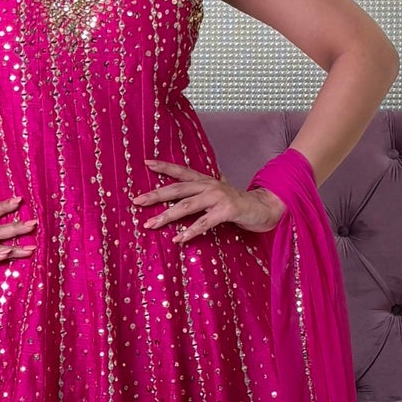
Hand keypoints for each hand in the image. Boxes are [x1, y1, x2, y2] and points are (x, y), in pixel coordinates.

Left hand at [132, 157, 285, 241]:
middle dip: (155, 195)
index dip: (164, 167)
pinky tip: (179, 239)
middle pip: (177, 189)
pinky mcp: (227, 211)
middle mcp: (209, 186)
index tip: (146, 163)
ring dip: (167, 216)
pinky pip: (205, 222)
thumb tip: (183, 198)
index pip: (181, 171)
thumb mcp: (217, 195)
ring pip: (186, 206)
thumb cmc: (238, 204)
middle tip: (137, 201)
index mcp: (205, 181)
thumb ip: (201, 194)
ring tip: (150, 224)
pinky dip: (190, 231)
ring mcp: (218, 197)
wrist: (265, 208)